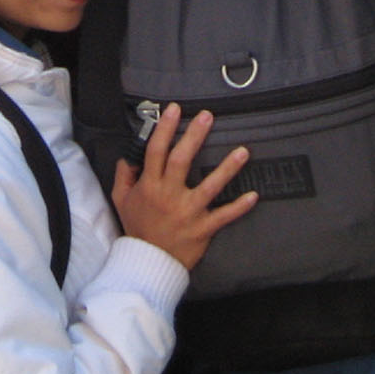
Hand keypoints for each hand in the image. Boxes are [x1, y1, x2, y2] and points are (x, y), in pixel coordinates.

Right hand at [110, 103, 257, 270]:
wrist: (147, 263)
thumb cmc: (137, 229)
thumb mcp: (121, 200)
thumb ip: (123, 175)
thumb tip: (127, 155)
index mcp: (150, 186)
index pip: (156, 151)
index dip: (165, 129)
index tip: (174, 110)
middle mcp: (169, 195)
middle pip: (182, 160)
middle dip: (195, 136)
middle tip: (208, 116)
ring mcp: (188, 212)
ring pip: (210, 186)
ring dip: (227, 168)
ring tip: (243, 151)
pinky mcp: (202, 229)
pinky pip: (223, 216)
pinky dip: (239, 207)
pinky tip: (253, 195)